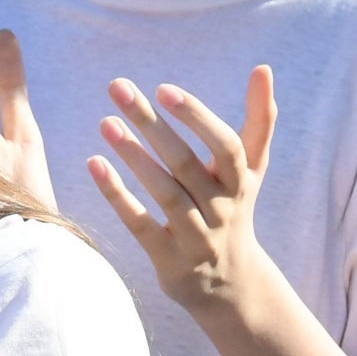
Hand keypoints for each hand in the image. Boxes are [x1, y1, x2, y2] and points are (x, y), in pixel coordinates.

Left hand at [88, 66, 279, 322]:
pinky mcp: (170, 261)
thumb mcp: (251, 169)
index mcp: (240, 183)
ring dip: (133, 156)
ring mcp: (196, 238)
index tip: (164, 88)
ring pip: (164, 194)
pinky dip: (117, 196)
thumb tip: (263, 67)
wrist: (233, 287)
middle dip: (152, 124)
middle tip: (118, 87)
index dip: (197, 117)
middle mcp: (221, 210)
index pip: (226, 146)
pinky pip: (140, 226)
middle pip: (186, 163)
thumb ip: (259, 119)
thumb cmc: (234, 210)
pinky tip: (94, 164)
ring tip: (104, 122)